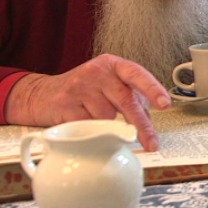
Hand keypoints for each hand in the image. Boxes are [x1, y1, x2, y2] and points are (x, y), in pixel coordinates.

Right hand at [4, 55, 169, 150]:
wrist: (43, 94)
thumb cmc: (84, 90)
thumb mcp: (109, 85)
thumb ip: (131, 97)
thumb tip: (149, 117)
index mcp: (113, 65)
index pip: (137, 74)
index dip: (153, 90)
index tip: (164, 105)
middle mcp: (97, 72)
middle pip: (126, 101)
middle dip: (141, 125)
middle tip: (151, 142)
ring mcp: (79, 86)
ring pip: (107, 117)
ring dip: (107, 125)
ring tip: (96, 117)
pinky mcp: (64, 103)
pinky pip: (88, 125)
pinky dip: (90, 130)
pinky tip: (84, 122)